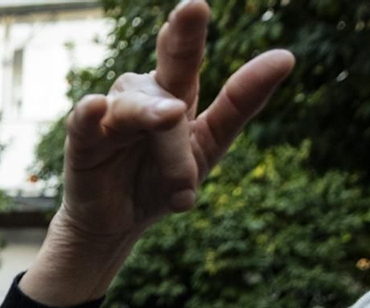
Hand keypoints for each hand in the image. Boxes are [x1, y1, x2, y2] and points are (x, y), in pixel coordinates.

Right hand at [25, 2, 293, 303]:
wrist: (117, 224)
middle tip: (194, 9)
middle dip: (180, 38)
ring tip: (180, 159)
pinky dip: (89, 114)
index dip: (190, 31)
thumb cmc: (161, 179)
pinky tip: (95, 107)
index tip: (197, 6)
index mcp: (174, 91)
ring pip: (139, 109)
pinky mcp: (82, 142)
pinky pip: (85, 122)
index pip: (185, 56)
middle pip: (164, 68)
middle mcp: (142, 95)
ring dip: (159, 125)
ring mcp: (111, 116)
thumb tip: (286, 55)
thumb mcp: (209, 144)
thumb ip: (240, 103)